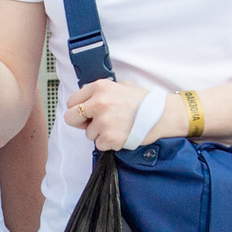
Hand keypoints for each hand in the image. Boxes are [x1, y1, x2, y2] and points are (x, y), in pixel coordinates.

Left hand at [65, 78, 181, 151]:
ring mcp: (103, 121)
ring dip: (99, 133)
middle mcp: (98, 103)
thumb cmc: (142, 101)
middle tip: (95, 123)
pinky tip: (121, 134)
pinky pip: (99, 145)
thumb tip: (86, 101)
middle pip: (71, 118)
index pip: (72, 101)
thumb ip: (100, 92)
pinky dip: (109, 143)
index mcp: (99, 87)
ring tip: (117, 127)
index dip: (79, 109)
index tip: (87, 113)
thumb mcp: (120, 86)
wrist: (161, 115)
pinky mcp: (109, 138)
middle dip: (81, 122)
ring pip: (88, 134)